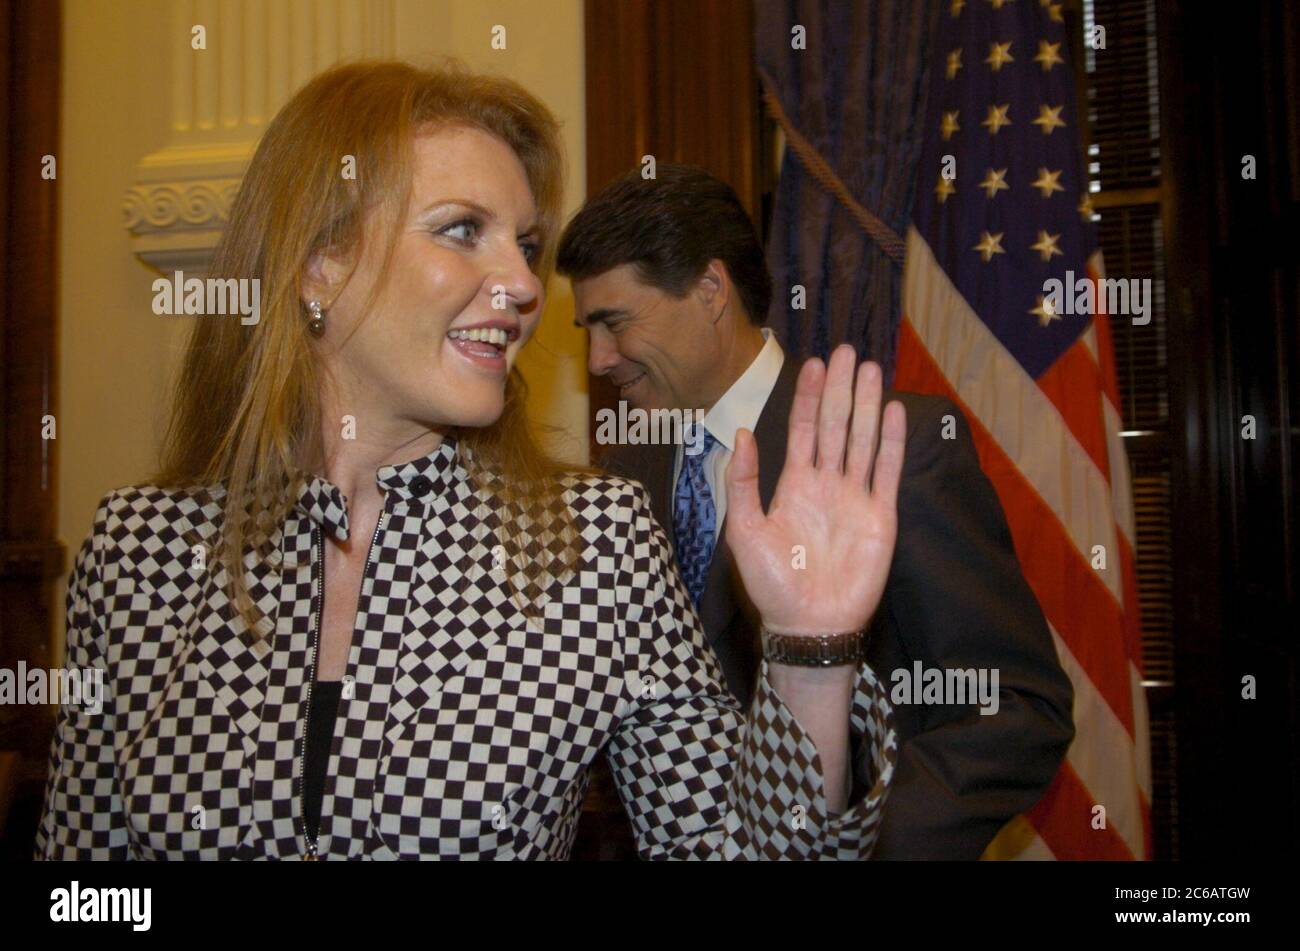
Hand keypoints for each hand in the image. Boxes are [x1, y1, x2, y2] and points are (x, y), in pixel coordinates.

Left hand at [724, 345, 905, 636]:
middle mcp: (827, 484)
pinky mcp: (881, 517)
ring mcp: (856, 498)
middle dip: (841, 389)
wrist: (807, 625)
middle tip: (847, 351)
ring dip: (867, 405)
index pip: (804, 429)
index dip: (809, 397)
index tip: (814, 363)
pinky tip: (893, 412)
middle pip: (836, 426)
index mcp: (793, 484)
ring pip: (863, 441)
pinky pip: (886, 472)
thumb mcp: (744, 530)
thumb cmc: (772, 583)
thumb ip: (744, 481)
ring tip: (871, 369)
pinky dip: (891, 442)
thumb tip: (743, 433)